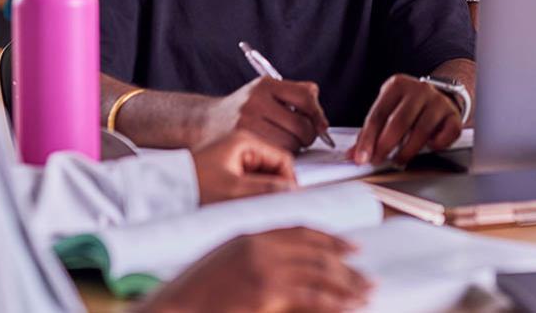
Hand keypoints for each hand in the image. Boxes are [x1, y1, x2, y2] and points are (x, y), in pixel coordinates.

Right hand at [141, 227, 371, 312]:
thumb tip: (284, 262)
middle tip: (366, 277)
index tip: (352, 246)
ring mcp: (263, 270)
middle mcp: (260, 246)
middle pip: (316, 251)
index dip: (330, 238)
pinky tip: (347, 308)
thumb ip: (252, 255)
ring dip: (347, 286)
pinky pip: (311, 297)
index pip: (301, 230)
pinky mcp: (265, 294)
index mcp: (250, 234)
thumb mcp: (222, 261)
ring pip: (319, 274)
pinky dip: (333, 303)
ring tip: (365, 294)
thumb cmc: (191, 294)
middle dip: (346, 265)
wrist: (169, 310)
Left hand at [192, 130, 295, 204]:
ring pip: (264, 175)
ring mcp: (235, 156)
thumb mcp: (231, 191)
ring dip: (263, 192)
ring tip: (249, 208)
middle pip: (275, 166)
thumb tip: (294, 191)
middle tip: (265, 208)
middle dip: (275, 187)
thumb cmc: (189, 188)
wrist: (157, 193)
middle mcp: (242, 144)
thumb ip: (266, 190)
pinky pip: (251, 180)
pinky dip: (251, 194)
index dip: (288, 182)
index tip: (285, 202)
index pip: (284, 158)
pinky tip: (240, 206)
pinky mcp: (227, 168)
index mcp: (245, 140)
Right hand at [195, 76, 329, 152]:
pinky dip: (280, 154)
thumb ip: (296, 94)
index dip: (318, 113)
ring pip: (291, 143)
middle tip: (302, 137)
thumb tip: (321, 119)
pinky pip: (276, 153)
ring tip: (284, 142)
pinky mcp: (242, 142)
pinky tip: (272, 149)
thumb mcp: (266, 92)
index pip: (305, 96)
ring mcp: (247, 122)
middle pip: (301, 125)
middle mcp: (255, 101)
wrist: (204, 122)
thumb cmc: (244, 109)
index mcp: (265, 85)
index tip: (321, 124)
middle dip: (308, 135)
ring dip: (295, 147)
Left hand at [350, 75, 461, 165]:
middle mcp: (419, 90)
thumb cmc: (409, 107)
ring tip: (398, 160)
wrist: (441, 96)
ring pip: (421, 130)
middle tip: (378, 161)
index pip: (378, 114)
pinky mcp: (454, 115)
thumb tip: (353, 155)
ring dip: (407, 151)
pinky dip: (437, 145)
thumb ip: (371, 132)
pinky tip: (428, 148)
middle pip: (399, 122)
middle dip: (385, 145)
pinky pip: (446, 134)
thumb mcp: (388, 110)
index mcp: (397, 85)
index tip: (361, 157)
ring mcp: (438, 102)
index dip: (368, 138)